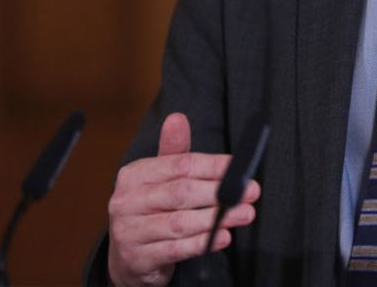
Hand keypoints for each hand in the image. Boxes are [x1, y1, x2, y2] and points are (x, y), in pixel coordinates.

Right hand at [107, 112, 260, 286]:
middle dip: (219, 192)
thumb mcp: (158, 179)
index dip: (213, 166)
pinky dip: (200, 243)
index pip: (179, 165)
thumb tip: (178, 118)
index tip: (240, 168)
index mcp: (134, 175)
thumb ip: (174, 152)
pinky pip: (174, 250)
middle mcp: (127, 201)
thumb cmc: (149, 210)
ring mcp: (129, 232)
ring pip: (179, 223)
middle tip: (250, 192)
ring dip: (216, 219)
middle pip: (180, 193)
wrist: (128, 257)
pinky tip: (222, 237)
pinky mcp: (138, 258)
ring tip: (244, 214)